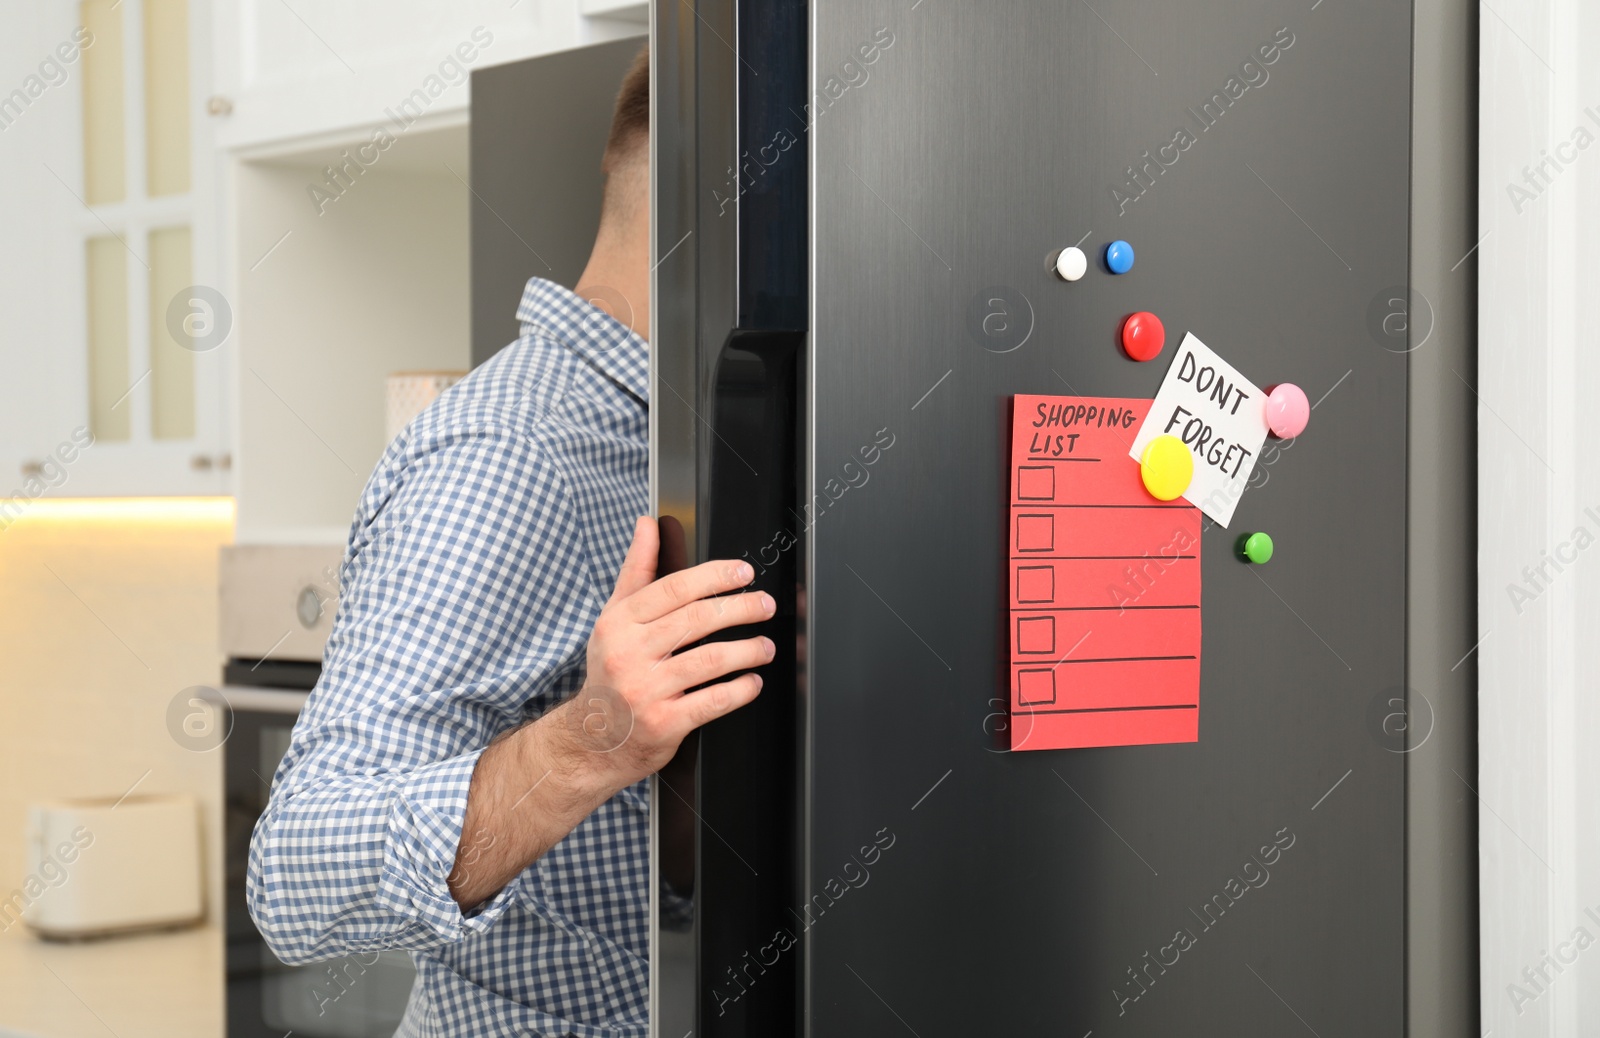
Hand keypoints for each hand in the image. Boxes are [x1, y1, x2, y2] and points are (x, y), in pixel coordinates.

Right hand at [549, 516, 773, 791]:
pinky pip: (712, 701)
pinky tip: (752, 682)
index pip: (674, 589)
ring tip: (764, 646)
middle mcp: (629, 654)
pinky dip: (739, 690)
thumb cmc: (611, 671)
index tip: (743, 573)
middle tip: (764, 605)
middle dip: (740, 609)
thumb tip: (647, 524)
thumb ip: (637, 570)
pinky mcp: (663, 723)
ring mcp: (645, 690)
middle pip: (696, 620)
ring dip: (747, 650)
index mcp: (619, 623)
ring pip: (709, 660)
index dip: (714, 577)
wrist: (593, 738)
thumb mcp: (615, 618)